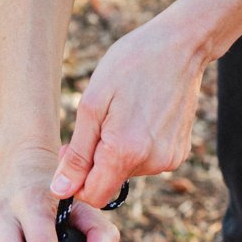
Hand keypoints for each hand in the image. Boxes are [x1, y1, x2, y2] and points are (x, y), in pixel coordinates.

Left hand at [51, 8, 207, 206]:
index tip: (74, 151)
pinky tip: (142, 117)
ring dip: (118, 151)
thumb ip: (77, 154)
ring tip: (124, 114)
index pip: (93, 195)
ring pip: (128, 172)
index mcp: (125, 152)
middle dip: (97, 162)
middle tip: (98, 123)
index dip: (77, 180)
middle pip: (110, 182)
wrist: (181, 46)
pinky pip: (147, 162)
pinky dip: (138, 147)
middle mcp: (152, 163)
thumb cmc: (131, 65)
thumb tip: (61, 191)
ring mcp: (169, 160)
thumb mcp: (92, 104)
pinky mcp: (179, 153)